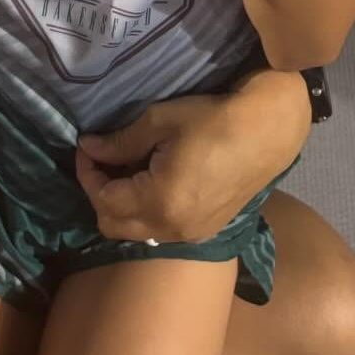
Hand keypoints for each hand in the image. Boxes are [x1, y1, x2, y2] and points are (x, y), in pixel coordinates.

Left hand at [74, 70, 309, 242]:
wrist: (268, 131)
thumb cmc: (213, 120)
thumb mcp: (158, 122)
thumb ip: (119, 142)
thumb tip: (88, 147)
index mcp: (159, 201)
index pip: (102, 199)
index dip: (87, 173)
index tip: (86, 147)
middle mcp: (173, 228)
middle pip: (113, 226)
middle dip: (99, 193)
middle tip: (102, 161)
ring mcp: (191, 234)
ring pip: (136, 233)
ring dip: (121, 207)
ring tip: (125, 171)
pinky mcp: (206, 231)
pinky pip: (159, 232)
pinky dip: (144, 213)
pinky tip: (150, 183)